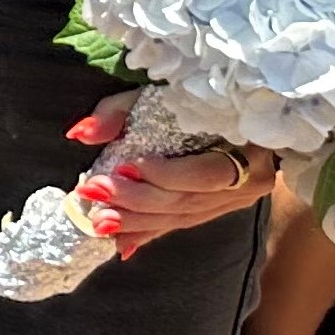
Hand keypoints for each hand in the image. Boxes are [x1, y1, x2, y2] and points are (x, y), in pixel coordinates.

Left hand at [68, 93, 277, 255]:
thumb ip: (121, 110)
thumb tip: (82, 133)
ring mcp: (242, 196)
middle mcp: (252, 178)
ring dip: (139, 222)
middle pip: (190, 199)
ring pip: (187, 216)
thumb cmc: (202, 93)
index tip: (125, 167)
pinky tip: (121, 243)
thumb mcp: (161, 91)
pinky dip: (152, 231)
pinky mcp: (226, 206)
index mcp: (249, 144)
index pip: (207, 173)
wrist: (251, 104)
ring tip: (100, 221)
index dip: (167, 175)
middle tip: (96, 193)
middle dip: (139, 201)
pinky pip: (186, 222)